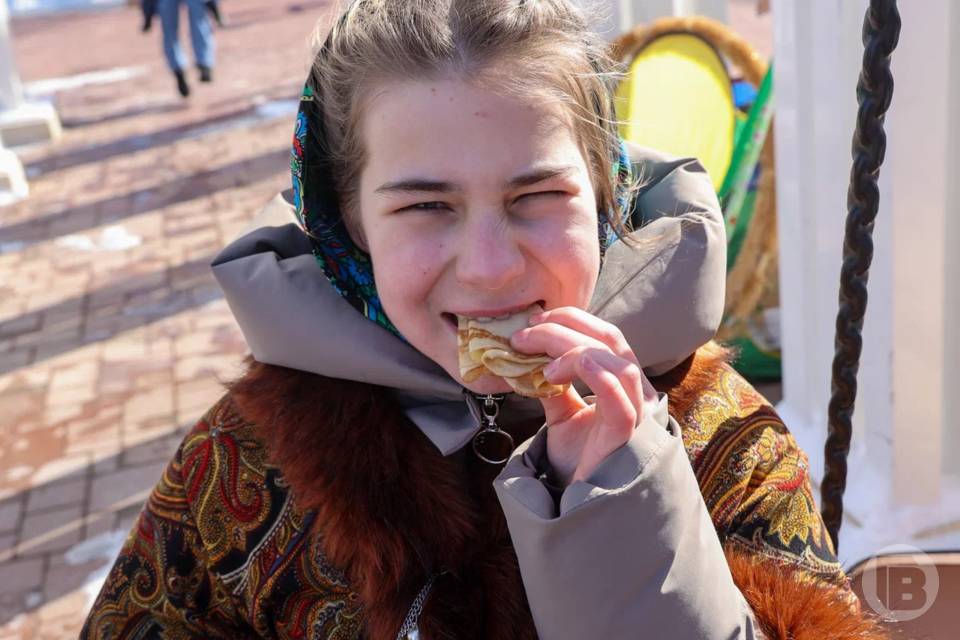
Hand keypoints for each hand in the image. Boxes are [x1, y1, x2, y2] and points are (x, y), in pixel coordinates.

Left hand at [510, 307, 657, 485]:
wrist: (582, 507)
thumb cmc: (579, 462)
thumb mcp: (561, 414)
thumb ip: (552, 385)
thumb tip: (526, 358)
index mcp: (624, 382)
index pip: (606, 335)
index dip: (572, 320)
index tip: (533, 321)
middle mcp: (637, 393)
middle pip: (609, 340)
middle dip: (564, 328)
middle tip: (524, 335)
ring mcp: (637, 415)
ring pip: (616, 363)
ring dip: (572, 349)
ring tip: (538, 360)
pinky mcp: (627, 438)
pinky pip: (619, 399)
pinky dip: (594, 374)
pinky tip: (561, 370)